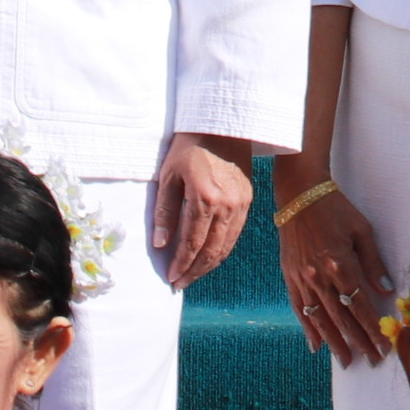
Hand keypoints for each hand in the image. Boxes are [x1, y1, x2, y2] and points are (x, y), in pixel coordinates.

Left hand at [150, 134, 254, 291]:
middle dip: (195, 271)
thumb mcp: (169, 175)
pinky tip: (210, 256)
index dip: (181, 264)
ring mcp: (241, 203)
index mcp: (204, 198)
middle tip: (180, 284)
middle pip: (211, 251)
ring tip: (193, 275)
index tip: (171, 278)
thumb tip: (161, 244)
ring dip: (209, 265)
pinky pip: (235, 234)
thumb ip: (165, 211)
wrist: (222, 125)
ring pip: (226, 246)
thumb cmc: (189, 147)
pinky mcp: (248, 200)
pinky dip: (222, 250)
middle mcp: (227, 205)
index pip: (192, 242)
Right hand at [276, 178, 397, 368]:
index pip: (360, 306)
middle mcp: (320, 276)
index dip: (372, 329)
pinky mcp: (290, 276)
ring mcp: (302, 278)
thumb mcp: (362, 230)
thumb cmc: (335, 209)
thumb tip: (387, 291)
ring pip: (320, 318)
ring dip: (334, 341)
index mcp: (340, 264)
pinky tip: (315, 344)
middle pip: (342, 317)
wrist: (299, 194)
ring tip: (346, 360)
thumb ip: (374, 262)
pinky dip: (308, 328)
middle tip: (371, 360)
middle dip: (358, 341)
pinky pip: (300, 308)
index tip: (383, 346)